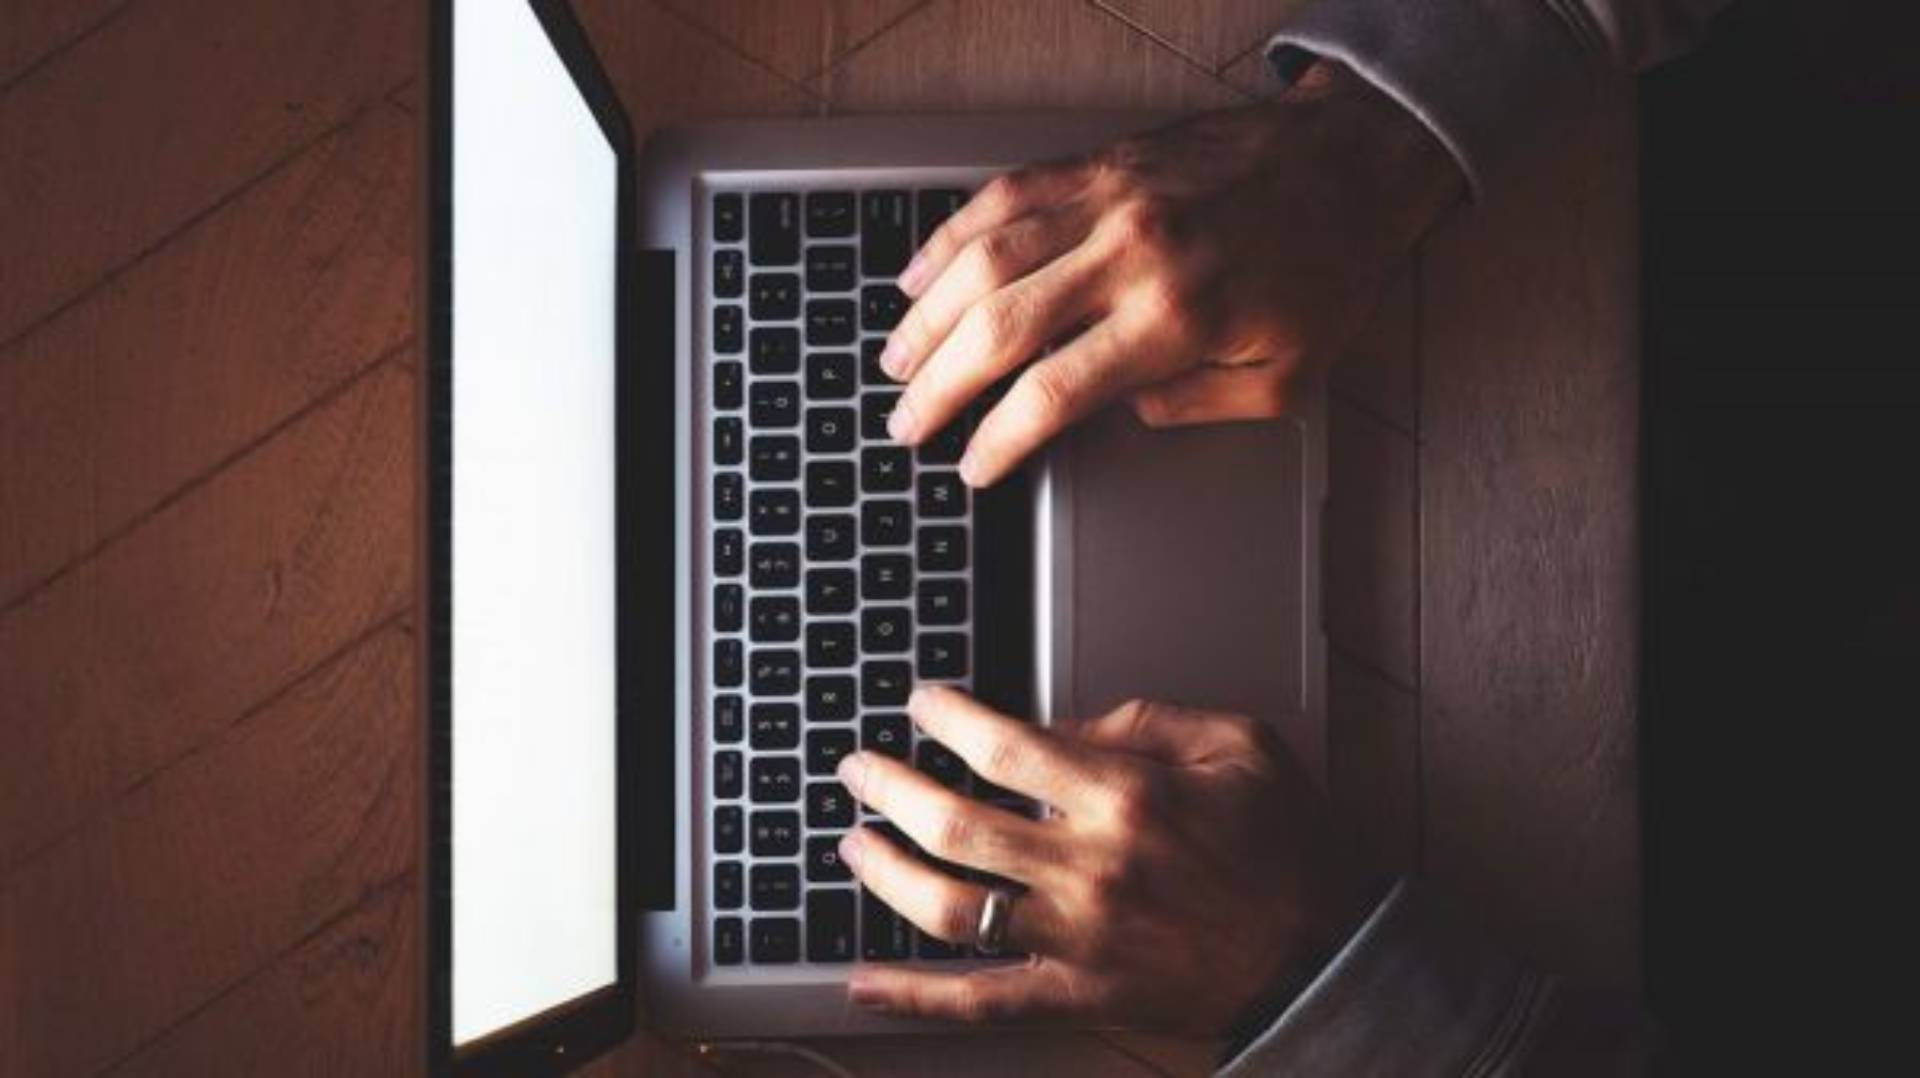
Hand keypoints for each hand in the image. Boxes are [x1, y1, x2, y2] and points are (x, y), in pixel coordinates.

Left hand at [835, 686, 1362, 1033]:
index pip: (1005, 745)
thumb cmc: (1288, 850)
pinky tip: (863, 981)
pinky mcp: (1078, 993)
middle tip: (859, 767)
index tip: (923, 704)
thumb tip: (1063, 722)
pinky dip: (914, 996)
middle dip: (890, 786)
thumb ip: (1147, 720)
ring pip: (948, 908)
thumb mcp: (1240, 747)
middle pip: (955, 821)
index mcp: (1127, 797)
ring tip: (850, 843)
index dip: (948, 718)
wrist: (1322, 956)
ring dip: (884, 872)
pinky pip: (979, 1001)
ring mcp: (1077, 937)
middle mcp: (1089, 867)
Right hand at [878, 61, 1463, 486]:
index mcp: (1177, 317)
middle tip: (906, 422)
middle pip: (1000, 328)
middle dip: (939, 386)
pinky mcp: (1102, 162)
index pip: (1054, 393)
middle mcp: (1132, 254)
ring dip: (928, 315)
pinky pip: (1006, 194)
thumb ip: (1196, 408)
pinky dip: (952, 235)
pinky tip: (920, 272)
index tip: (972, 468)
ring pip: (986, 257)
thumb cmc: (1327, 269)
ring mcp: (1110, 199)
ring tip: (895, 359)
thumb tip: (1120, 415)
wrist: (1352, 161)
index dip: (1000, 439)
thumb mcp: (1288, 376)